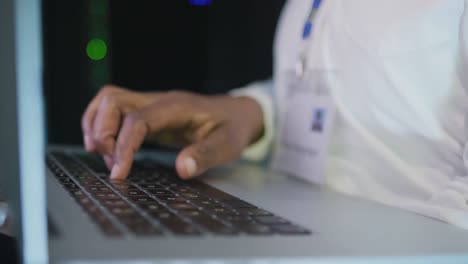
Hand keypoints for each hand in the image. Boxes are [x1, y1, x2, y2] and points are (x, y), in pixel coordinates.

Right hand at [81, 85, 263, 179]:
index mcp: (176, 107)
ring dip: (96, 126)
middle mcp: (159, 101)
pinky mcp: (148, 114)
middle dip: (102, 132)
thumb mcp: (228, 145)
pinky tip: (109, 150)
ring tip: (104, 157)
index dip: (123, 146)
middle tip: (112, 164)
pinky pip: (115, 112)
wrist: (237, 114)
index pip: (138, 119)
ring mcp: (151, 105)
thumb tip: (182, 170)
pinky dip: (103, 127)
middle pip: (113, 100)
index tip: (119, 174)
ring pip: (109, 101)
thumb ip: (206, 155)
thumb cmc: (233, 128)